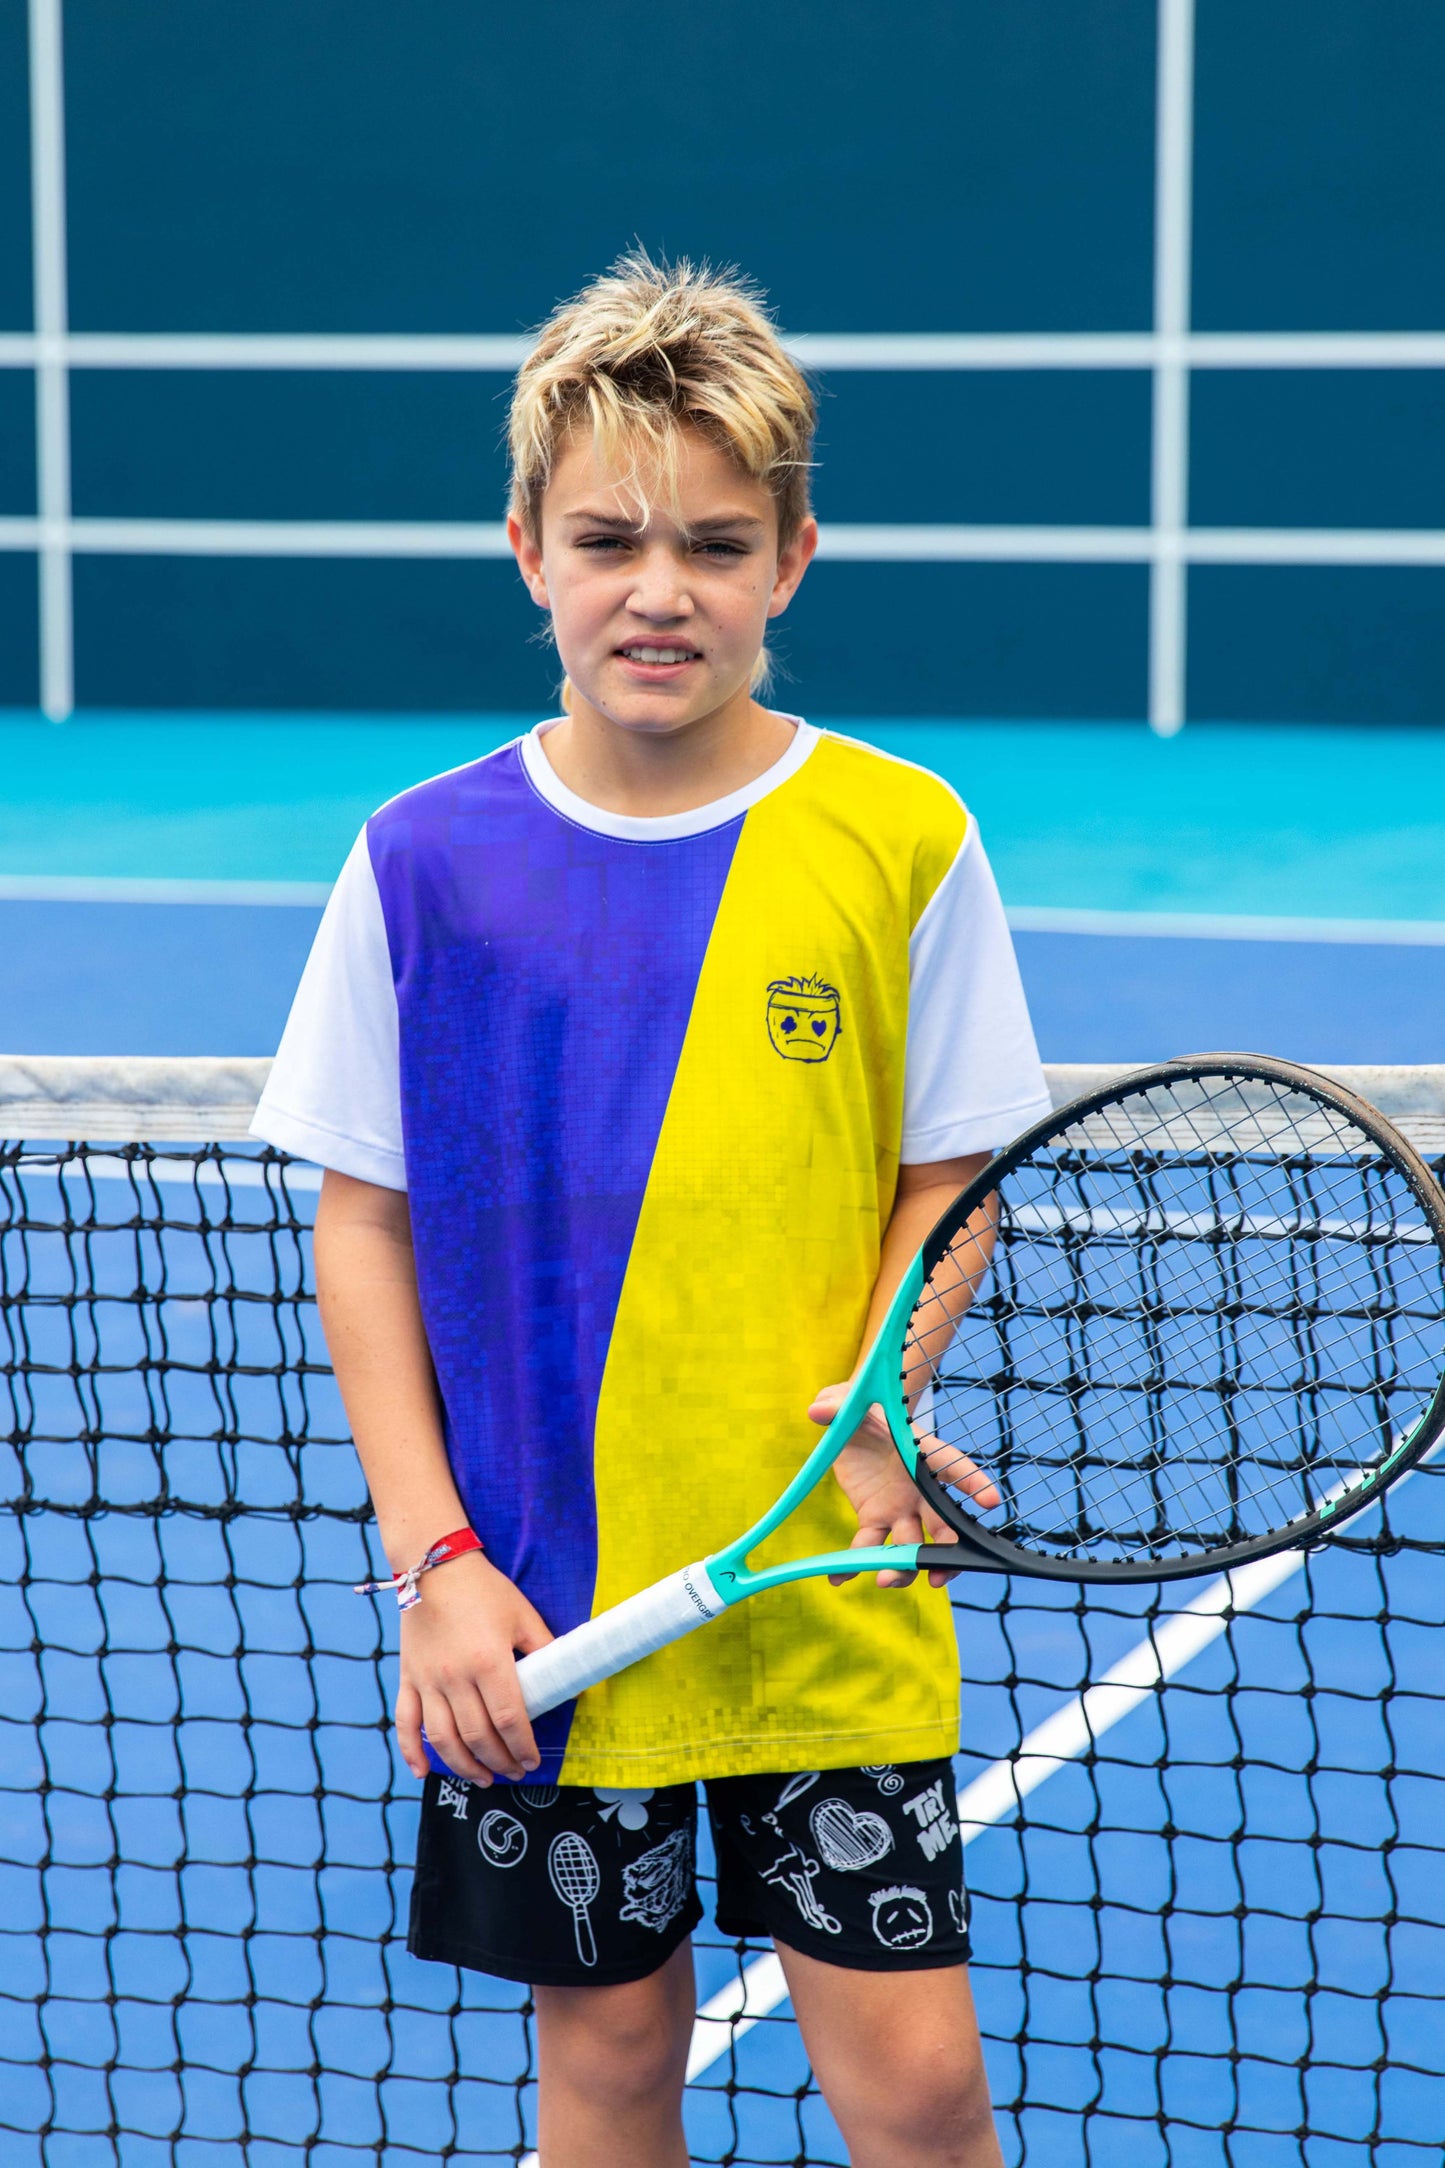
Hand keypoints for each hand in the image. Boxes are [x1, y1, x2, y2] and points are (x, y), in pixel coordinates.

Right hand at [393, 1551, 553, 1784]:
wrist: (435, 1566)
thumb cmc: (484, 1589)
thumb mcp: (522, 1615)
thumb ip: (545, 1648)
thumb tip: (569, 1677)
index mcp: (488, 1661)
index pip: (508, 1720)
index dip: (522, 1747)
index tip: (533, 1760)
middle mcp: (455, 1676)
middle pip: (478, 1736)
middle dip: (500, 1762)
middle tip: (514, 1773)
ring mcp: (427, 1680)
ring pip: (444, 1740)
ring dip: (464, 1767)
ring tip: (483, 1779)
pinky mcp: (408, 1678)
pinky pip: (406, 1722)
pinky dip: (412, 1752)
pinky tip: (424, 1773)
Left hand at [808, 1383, 1000, 1589]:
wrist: (854, 1423)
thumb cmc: (863, 1407)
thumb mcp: (851, 1401)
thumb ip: (837, 1405)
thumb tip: (817, 1410)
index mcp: (923, 1453)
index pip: (955, 1467)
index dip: (973, 1483)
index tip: (990, 1500)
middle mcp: (919, 1488)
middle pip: (941, 1524)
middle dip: (945, 1550)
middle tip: (937, 1573)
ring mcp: (899, 1508)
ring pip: (909, 1546)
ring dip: (903, 1568)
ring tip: (885, 1582)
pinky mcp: (874, 1519)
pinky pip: (867, 1547)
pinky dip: (853, 1565)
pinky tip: (838, 1579)